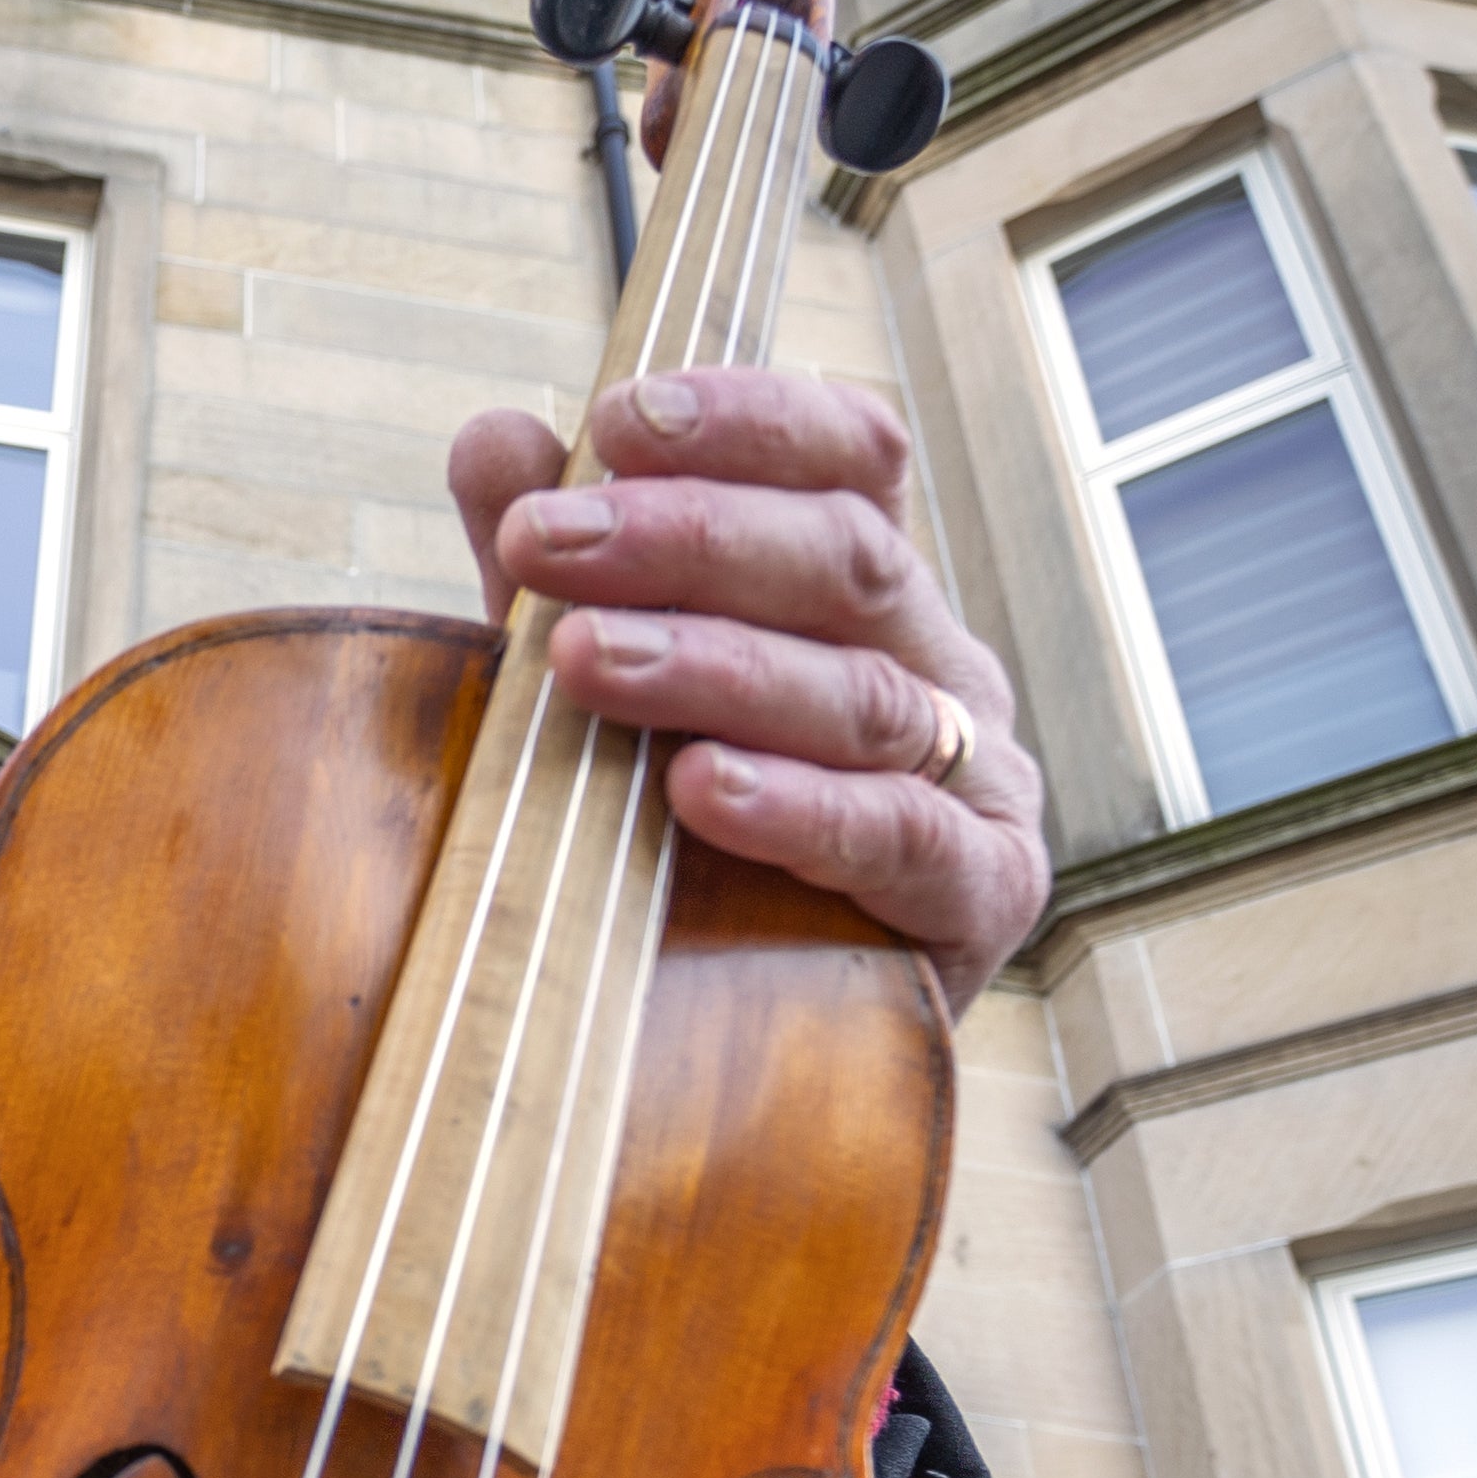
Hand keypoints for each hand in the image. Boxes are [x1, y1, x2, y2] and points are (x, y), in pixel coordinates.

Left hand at [452, 367, 1050, 1012]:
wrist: (742, 1060)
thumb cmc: (680, 842)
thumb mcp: (607, 690)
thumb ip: (564, 577)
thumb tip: (494, 435)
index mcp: (866, 595)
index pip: (849, 459)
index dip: (748, 422)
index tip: (620, 417)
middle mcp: (939, 666)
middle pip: (845, 559)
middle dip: (685, 538)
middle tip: (541, 543)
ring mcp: (975, 779)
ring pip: (861, 693)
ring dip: (714, 665)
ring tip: (582, 660)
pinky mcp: (982, 896)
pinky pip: (903, 837)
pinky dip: (800, 808)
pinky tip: (701, 787)